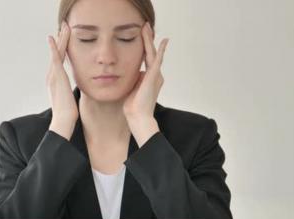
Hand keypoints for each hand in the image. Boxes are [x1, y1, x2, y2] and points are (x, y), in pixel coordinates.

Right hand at [47, 21, 78, 139]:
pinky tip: (54, 38)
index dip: (61, 47)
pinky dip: (54, 48)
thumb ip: (70, 92)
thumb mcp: (70, 98)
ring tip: (63, 27)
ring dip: (60, 39)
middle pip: (57, 53)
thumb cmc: (68, 114)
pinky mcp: (56, 77)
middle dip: (61, 39)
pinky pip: (55, 59)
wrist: (63, 121)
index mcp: (56, 80)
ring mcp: (53, 76)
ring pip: (56, 53)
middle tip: (64, 26)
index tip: (65, 38)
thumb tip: (74, 92)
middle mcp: (52, 76)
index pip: (59, 60)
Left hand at [123, 22, 168, 146]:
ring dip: (150, 40)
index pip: (146, 58)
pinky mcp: (154, 77)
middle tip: (145, 26)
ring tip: (147, 27)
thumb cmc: (133, 107)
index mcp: (149, 78)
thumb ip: (133, 79)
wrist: (138, 117)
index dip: (144, 46)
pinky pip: (158, 60)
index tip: (140, 35)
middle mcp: (155, 76)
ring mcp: (155, 76)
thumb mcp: (131, 88)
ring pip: (153, 53)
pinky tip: (163, 41)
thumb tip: (129, 73)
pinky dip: (161, 50)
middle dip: (147, 39)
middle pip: (151, 53)